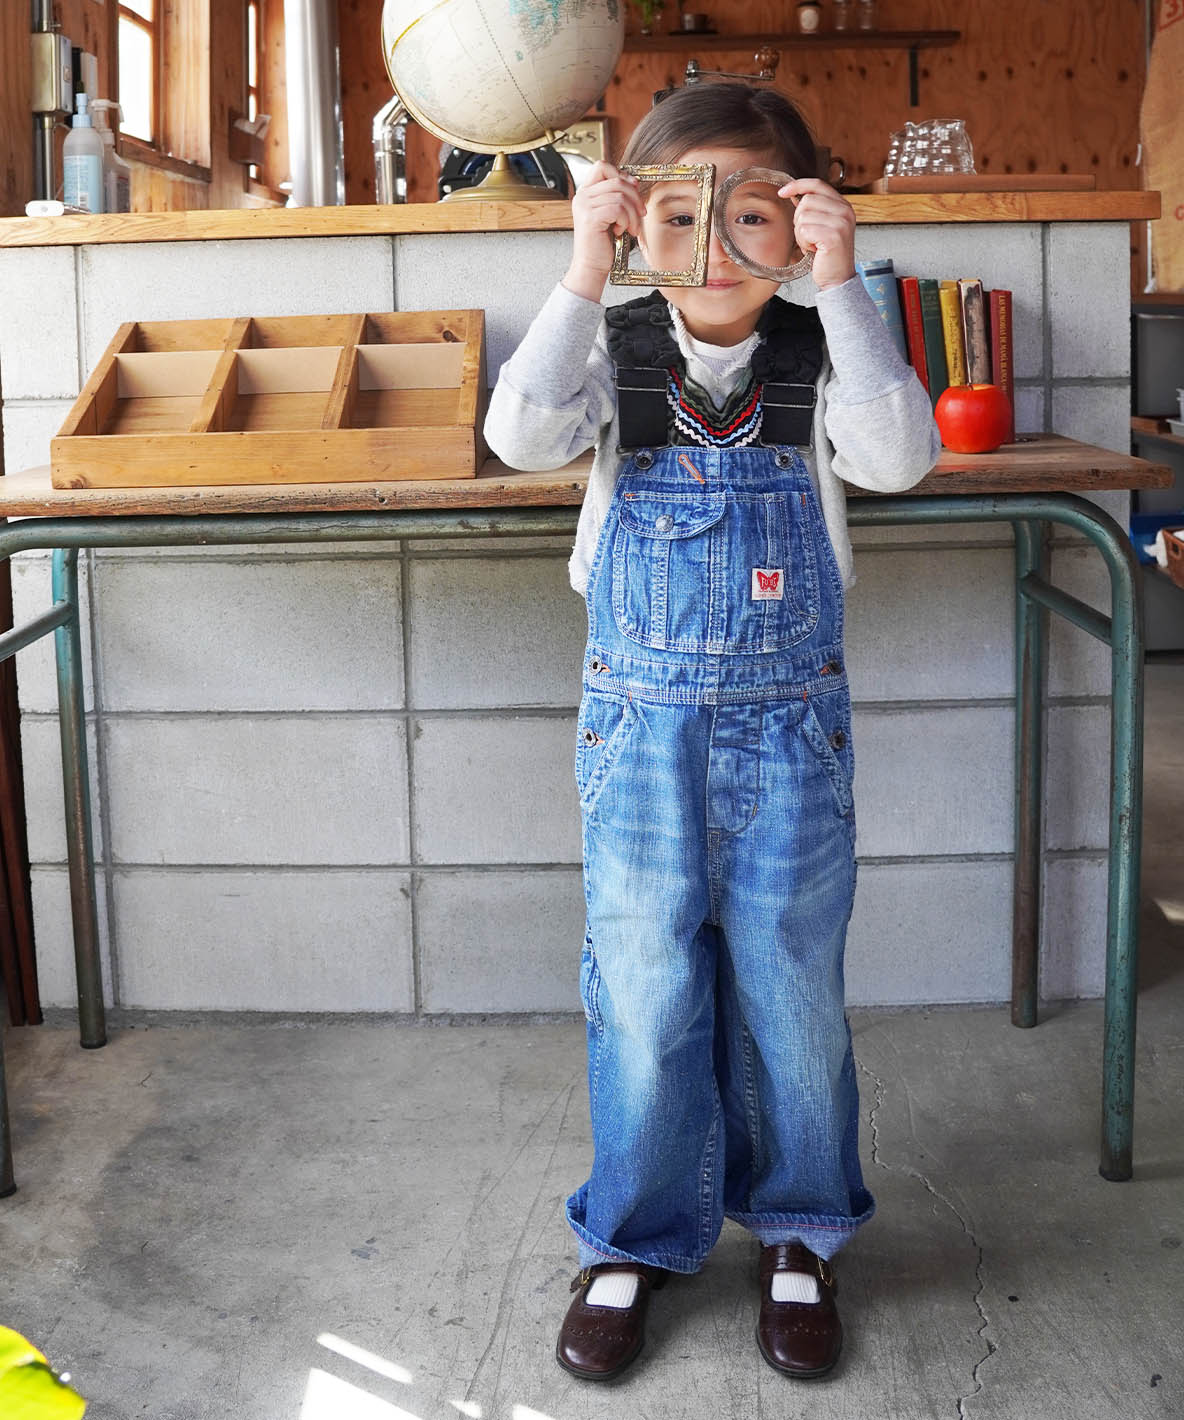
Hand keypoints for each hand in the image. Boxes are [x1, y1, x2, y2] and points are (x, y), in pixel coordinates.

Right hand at [563, 161, 645, 301]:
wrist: (591, 267)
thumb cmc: (601, 245)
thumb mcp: (611, 215)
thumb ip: (617, 197)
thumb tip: (634, 182)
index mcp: (585, 192)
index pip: (602, 166)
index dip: (621, 174)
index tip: (633, 189)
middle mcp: (582, 196)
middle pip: (616, 180)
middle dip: (635, 197)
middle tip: (640, 214)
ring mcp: (584, 206)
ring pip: (620, 196)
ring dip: (632, 213)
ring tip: (630, 227)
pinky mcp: (590, 218)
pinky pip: (617, 209)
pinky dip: (625, 221)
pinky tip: (621, 231)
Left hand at [778, 178, 856, 291]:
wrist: (838, 279)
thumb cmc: (828, 255)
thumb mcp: (823, 227)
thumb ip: (814, 209)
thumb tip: (794, 194)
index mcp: (843, 206)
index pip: (817, 185)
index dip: (797, 185)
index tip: (782, 192)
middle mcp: (845, 211)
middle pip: (806, 201)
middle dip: (800, 220)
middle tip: (810, 236)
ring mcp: (840, 222)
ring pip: (803, 217)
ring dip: (801, 234)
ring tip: (813, 245)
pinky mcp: (833, 236)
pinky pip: (804, 231)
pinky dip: (803, 243)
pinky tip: (814, 250)